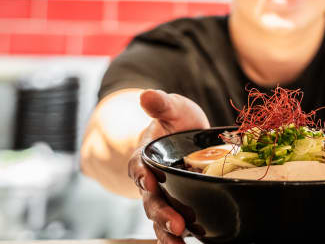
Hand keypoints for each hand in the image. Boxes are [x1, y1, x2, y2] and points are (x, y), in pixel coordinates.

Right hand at [127, 90, 209, 243]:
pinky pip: (175, 225)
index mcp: (145, 157)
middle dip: (161, 213)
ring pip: (160, 217)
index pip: (138, 167)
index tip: (148, 180)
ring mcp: (164, 196)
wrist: (187, 136)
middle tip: (175, 224)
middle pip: (150, 200)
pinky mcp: (180, 205)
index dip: (141, 174)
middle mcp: (151, 181)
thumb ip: (161, 104)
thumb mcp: (173, 108)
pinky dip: (178, 237)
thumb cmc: (177, 122)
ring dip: (168, 232)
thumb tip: (147, 94)